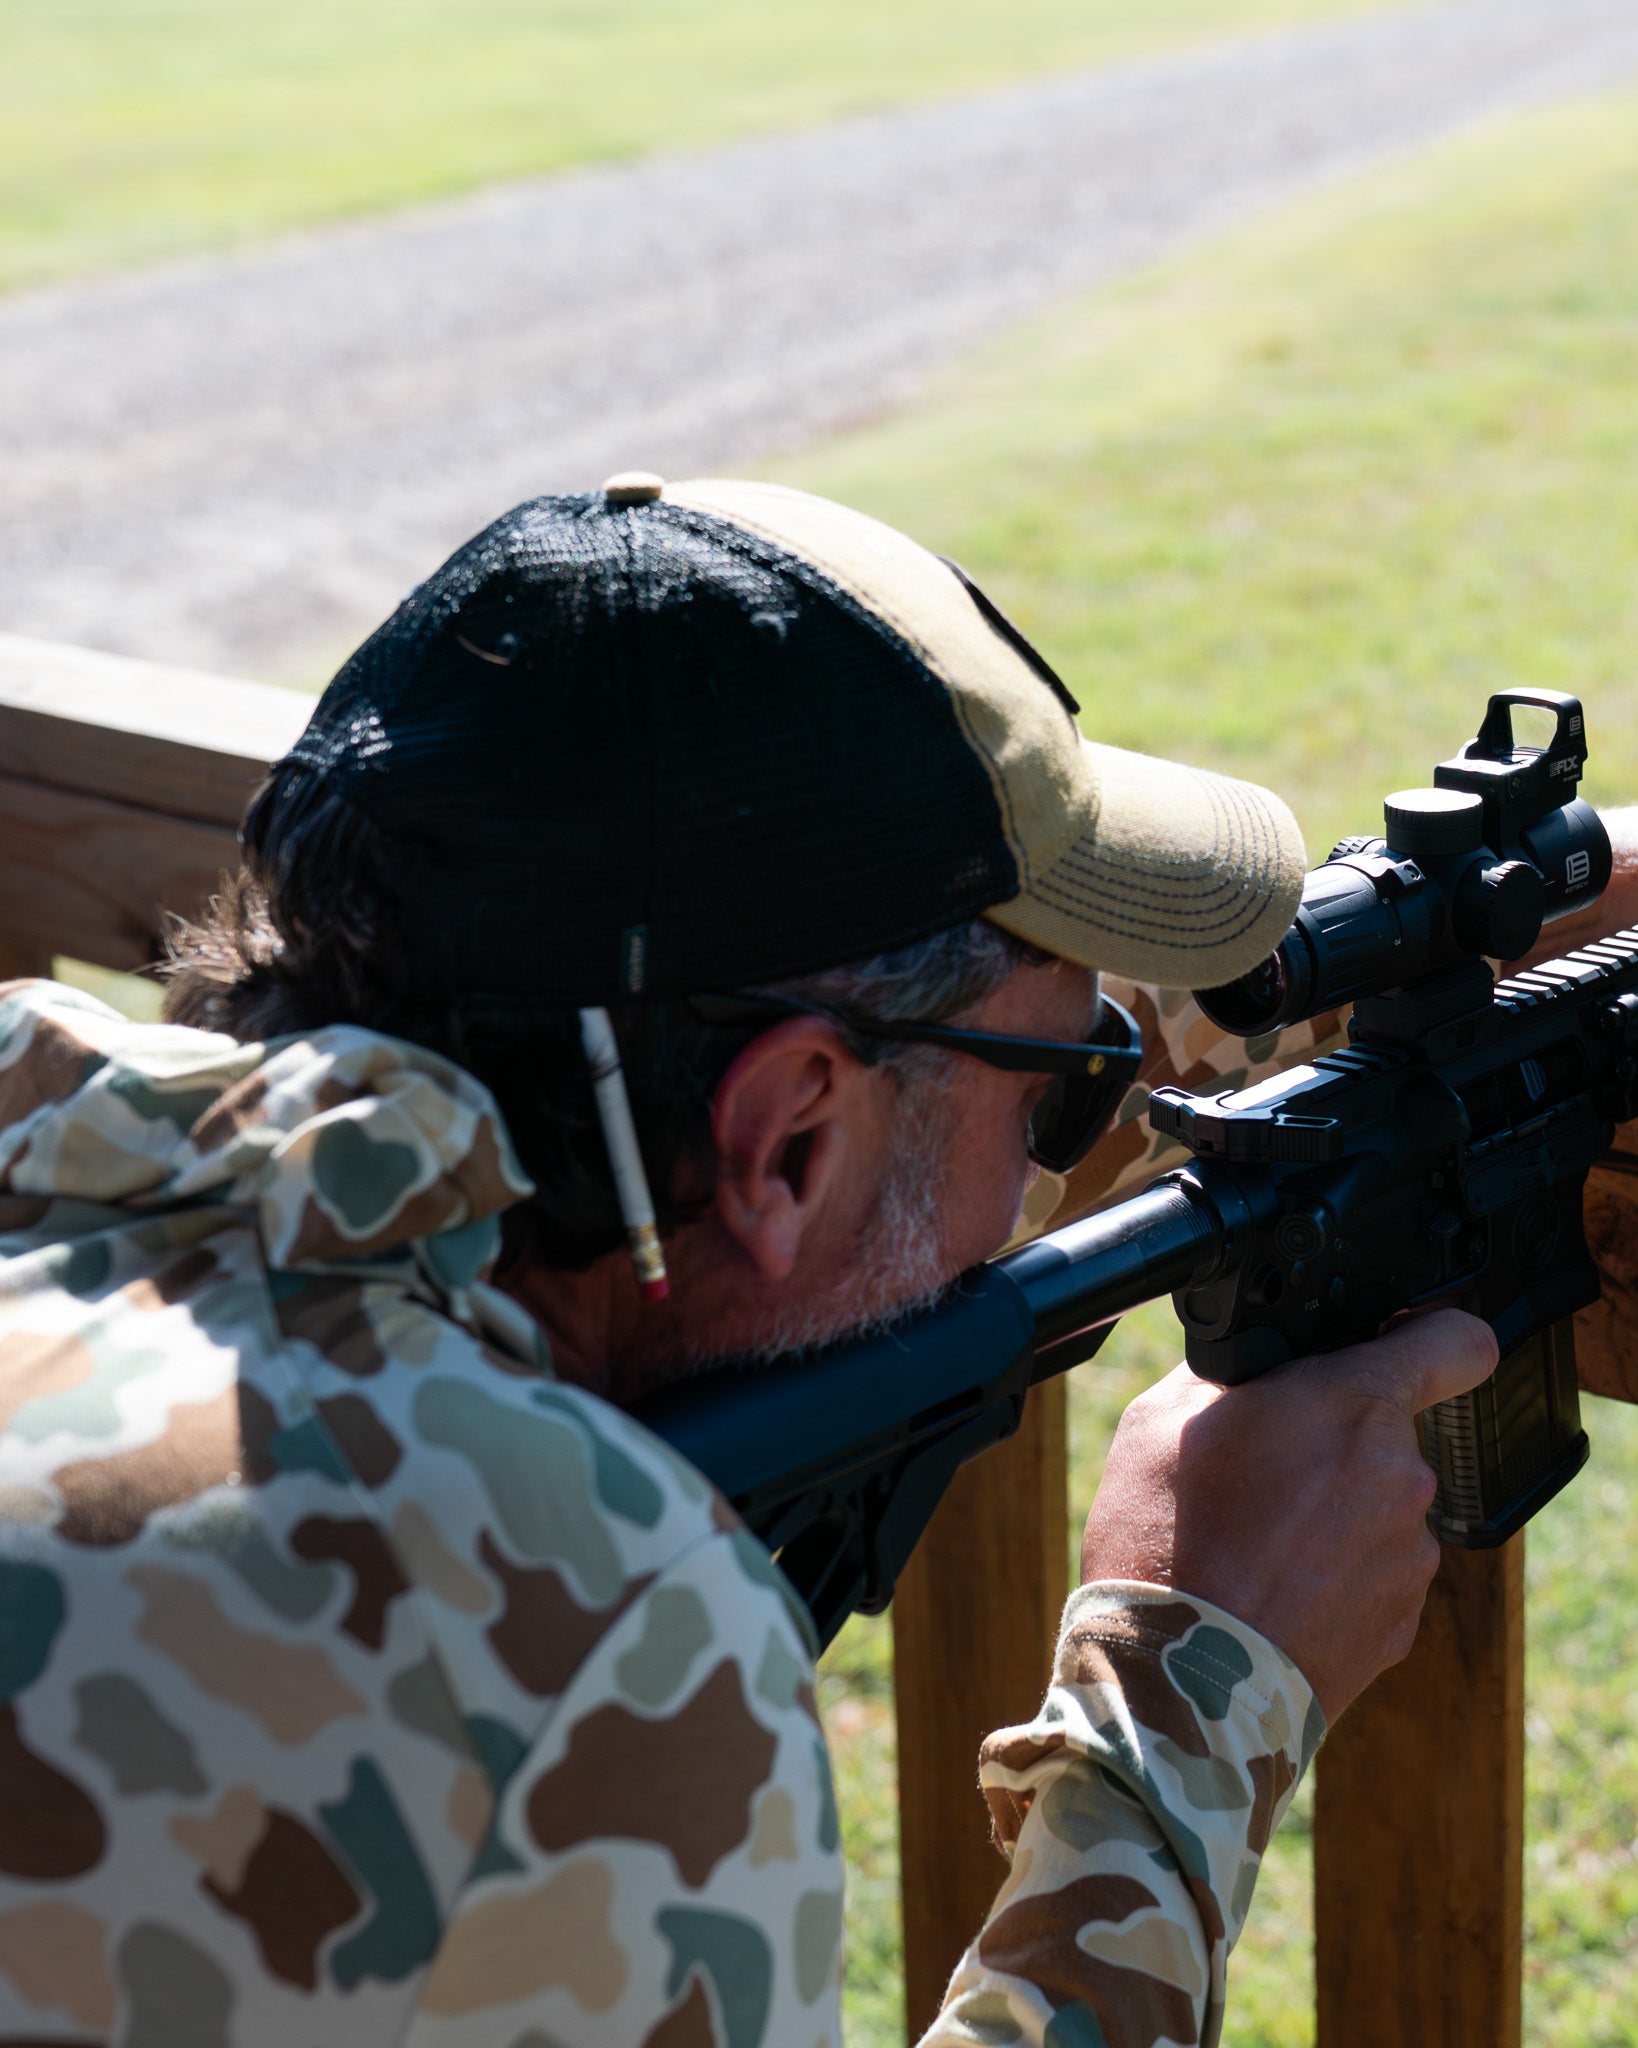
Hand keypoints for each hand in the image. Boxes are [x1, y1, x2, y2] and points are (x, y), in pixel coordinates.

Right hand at [1079, 1309, 1498, 1719]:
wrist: (1181, 1685)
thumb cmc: (1164, 1541)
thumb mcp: (1162, 1418)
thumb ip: (1233, 1375)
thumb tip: (1259, 1366)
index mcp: (1353, 1403)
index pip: (1455, 1340)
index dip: (1432, 1335)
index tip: (1404, 1344)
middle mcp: (1403, 1474)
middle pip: (1383, 1432)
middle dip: (1332, 1442)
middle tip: (1259, 1475)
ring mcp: (1410, 1555)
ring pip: (1376, 1507)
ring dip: (1331, 1515)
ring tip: (1252, 1547)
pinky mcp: (1402, 1623)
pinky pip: (1372, 1574)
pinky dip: (1331, 1577)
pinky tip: (1270, 1592)